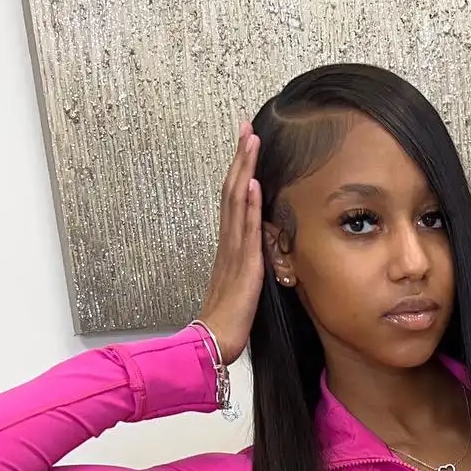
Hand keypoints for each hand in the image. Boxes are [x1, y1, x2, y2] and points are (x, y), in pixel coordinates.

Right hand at [197, 119, 263, 363]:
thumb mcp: (241, 287)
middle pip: (232, 191)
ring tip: (250, 141)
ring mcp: (234, 252)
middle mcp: (229, 243)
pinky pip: (245, 230)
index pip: (233, 200)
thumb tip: (258, 254)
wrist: (213, 342)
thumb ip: (246, 267)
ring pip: (236, 202)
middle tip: (247, 128)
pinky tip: (252, 184)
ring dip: (244, 170)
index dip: (239, 172)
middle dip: (240, 158)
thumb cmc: (226, 321)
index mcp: (229, 247)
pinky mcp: (243, 267)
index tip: (246, 146)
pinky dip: (247, 205)